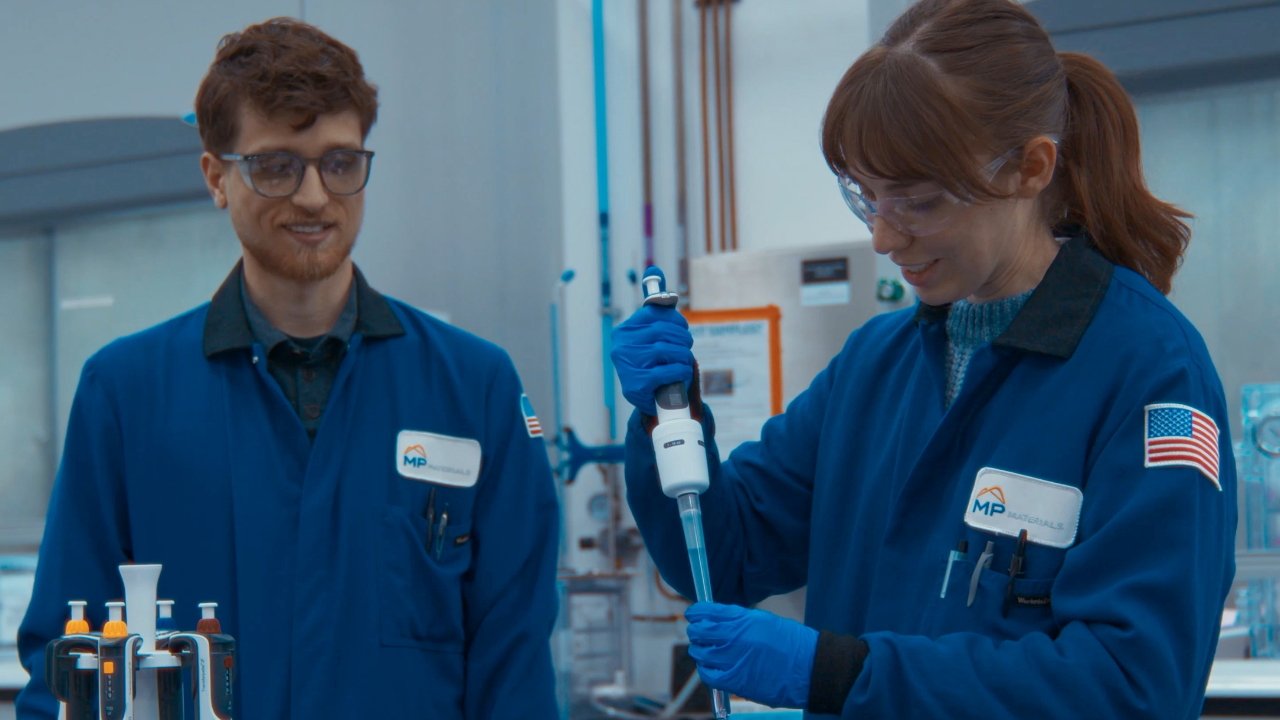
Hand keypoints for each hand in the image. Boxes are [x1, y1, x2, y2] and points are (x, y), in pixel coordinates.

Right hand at [610, 303, 693, 415]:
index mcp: (623, 331)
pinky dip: (681, 371)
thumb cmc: (655, 365)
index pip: (652, 312)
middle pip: (662, 330)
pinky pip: (667, 371)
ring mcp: (627, 367)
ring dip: (683, 356)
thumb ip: (657, 316)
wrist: (652, 400)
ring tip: (685, 362)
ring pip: (665, 350)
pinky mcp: (636, 385)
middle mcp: (621, 347)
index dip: (674, 318)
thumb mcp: (652, 339)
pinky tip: (682, 373)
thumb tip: (665, 290)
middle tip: (687, 347)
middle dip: (682, 338)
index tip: (682, 327)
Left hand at [685, 602, 817, 708]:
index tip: (693, 614)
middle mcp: (736, 638)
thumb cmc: (792, 643)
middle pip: (700, 632)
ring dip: (700, 651)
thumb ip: (739, 619)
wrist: (811, 668)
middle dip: (696, 631)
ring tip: (706, 651)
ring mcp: (735, 660)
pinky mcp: (737, 681)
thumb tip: (716, 619)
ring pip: (701, 653)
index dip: (696, 612)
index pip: (708, 612)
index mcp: (744, 619)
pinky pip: (709, 675)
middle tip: (699, 633)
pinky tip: (711, 667)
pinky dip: (706, 670)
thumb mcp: (765, 620)